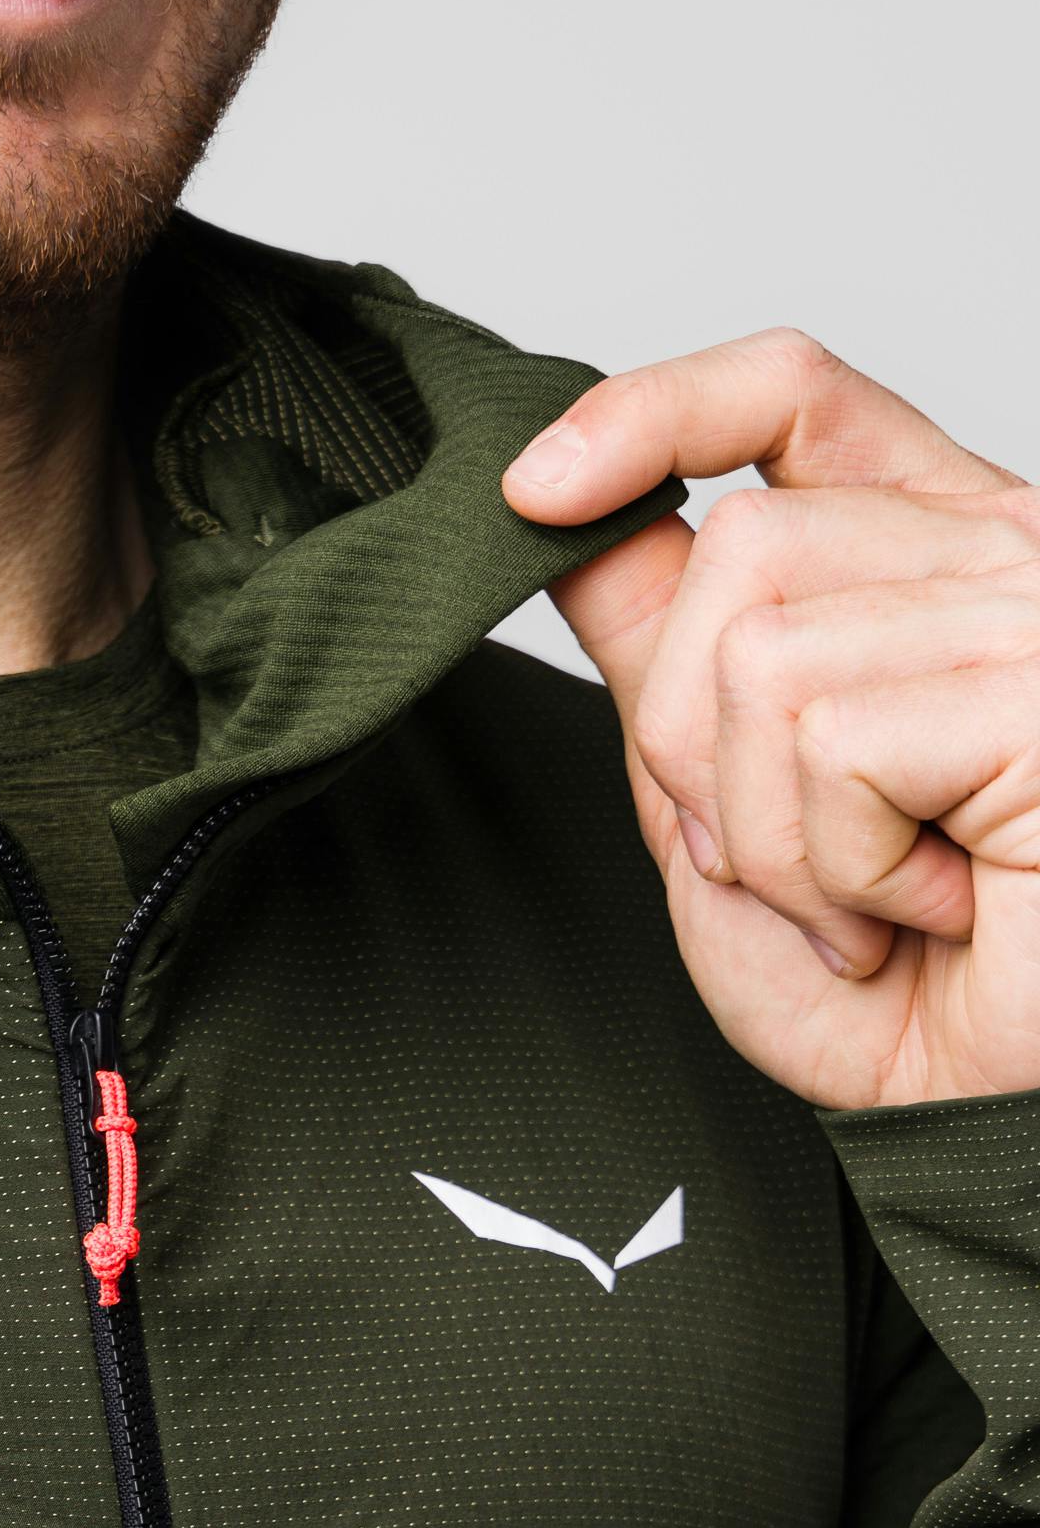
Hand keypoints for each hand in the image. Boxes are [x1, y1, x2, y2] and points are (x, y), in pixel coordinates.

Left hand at [503, 328, 1039, 1109]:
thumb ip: (667, 671)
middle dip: (693, 744)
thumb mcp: (735, 822)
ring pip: (765, 651)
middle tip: (795, 870)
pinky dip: (839, 863)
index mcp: (935, 564)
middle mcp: (1008, 560)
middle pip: (740, 552)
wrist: (1015, 1129)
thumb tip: (572, 522)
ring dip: (768, 828)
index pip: (795, 399)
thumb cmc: (913, 1001)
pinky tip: (934, 913)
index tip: (534, 484)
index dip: (656, 410)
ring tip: (875, 903)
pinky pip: (833, 737)